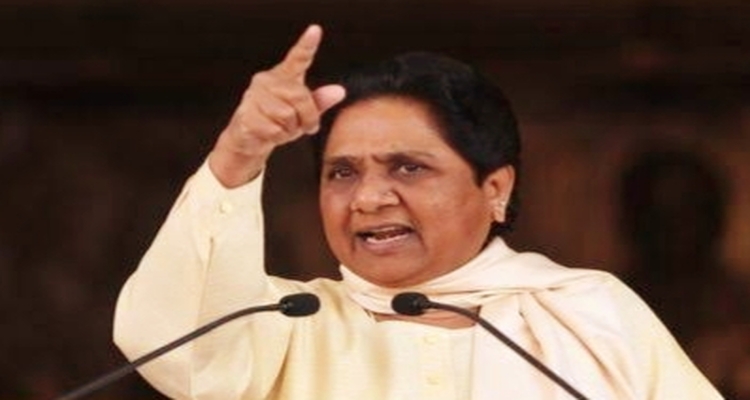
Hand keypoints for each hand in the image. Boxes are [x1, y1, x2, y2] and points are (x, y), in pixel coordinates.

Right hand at [209, 24, 345, 186]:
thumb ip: (320, 102)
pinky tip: (270, 133)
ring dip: (290, 130)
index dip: (307, 45)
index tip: (315, 30)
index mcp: (284, 76)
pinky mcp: (245, 113)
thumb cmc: (280, 121)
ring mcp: (253, 95)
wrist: (250, 138)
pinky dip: (277, 137)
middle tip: (305, 127)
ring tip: (282, 129)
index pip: (298, 58)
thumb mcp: (304, 113)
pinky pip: (274, 129)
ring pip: (287, 115)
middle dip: (307, 118)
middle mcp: (267, 80)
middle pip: (299, 97)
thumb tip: (339, 91)